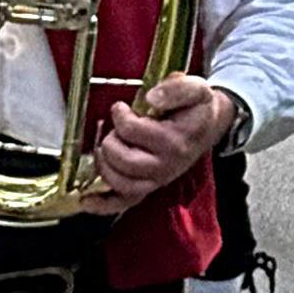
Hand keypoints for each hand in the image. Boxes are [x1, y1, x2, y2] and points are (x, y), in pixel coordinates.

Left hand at [82, 73, 234, 214]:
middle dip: (111, 142)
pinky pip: (125, 202)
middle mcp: (168, 165)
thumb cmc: (196, 108)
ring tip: (106, 150)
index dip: (120, 116)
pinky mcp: (149, 187)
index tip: (121, 108)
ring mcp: (158, 179)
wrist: (207, 125)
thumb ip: (176, 88)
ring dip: (105, 166)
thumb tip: (151, 98)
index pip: (133, 131)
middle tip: (115, 131)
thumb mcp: (195, 88)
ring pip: (122, 183)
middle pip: (124, 161)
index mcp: (177, 140)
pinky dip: (103, 204)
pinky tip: (86, 200)